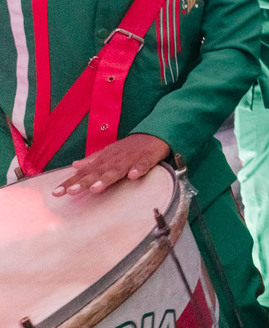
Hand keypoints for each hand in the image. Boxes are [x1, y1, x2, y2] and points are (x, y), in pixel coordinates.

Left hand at [52, 133, 169, 195]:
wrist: (153, 134)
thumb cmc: (129, 147)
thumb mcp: (108, 153)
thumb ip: (92, 160)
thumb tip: (74, 165)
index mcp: (104, 160)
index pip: (84, 173)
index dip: (70, 182)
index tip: (56, 193)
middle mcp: (114, 160)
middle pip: (97, 173)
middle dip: (84, 182)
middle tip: (70, 192)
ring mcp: (130, 159)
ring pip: (117, 170)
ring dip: (106, 179)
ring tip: (96, 188)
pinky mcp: (146, 158)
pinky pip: (143, 165)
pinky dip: (138, 169)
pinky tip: (133, 176)